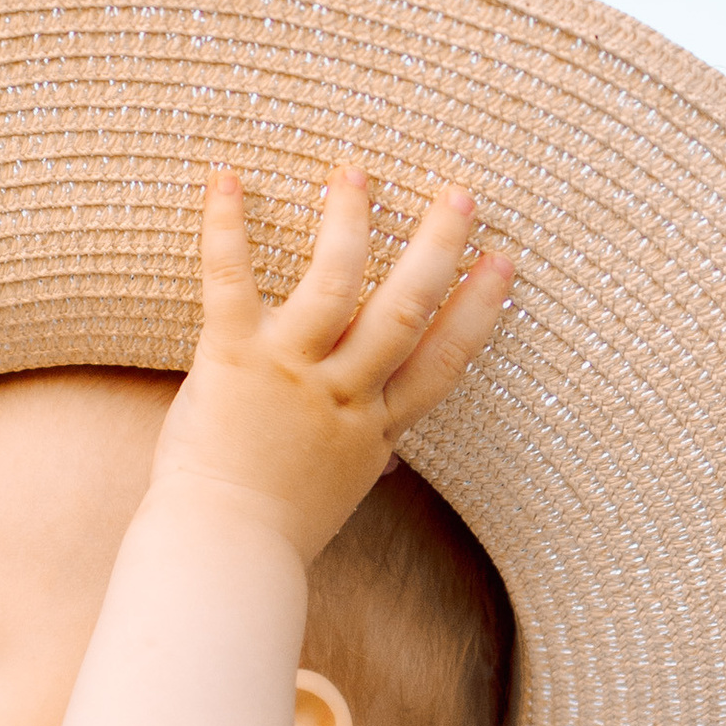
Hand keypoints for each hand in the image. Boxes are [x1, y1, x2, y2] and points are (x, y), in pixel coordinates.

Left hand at [151, 160, 514, 565]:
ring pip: (336, 281)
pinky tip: (227, 180)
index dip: (476, 310)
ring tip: (356, 173)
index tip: (503, 266)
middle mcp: (343, 393)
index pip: (441, 362)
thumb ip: (360, 460)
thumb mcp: (337, 496)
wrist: (223, 552)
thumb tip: (383, 458)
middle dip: (437, 249)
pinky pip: (233, 282)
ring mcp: (292, 373)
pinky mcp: (234, 359)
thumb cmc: (270, 535)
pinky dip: (227, 229)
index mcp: (372, 429)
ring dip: (350, 221)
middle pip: (405, 310)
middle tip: (460, 196)